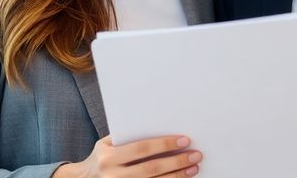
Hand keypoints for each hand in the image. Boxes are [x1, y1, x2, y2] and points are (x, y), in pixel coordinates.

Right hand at [53, 135, 201, 177]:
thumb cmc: (100, 157)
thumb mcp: (105, 144)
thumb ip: (127, 138)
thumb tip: (158, 125)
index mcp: (108, 157)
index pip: (141, 149)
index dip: (164, 144)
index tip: (184, 140)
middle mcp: (113, 175)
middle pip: (151, 169)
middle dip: (176, 161)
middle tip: (196, 155)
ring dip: (177, 176)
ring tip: (194, 168)